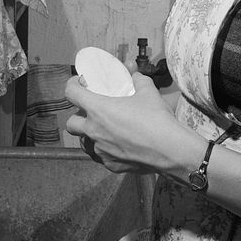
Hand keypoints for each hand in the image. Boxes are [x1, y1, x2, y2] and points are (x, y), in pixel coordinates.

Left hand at [64, 71, 184, 173]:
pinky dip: (108, 150)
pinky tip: (121, 147)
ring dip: (90, 135)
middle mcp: (93, 131)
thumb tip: (136, 75)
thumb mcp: (148, 92)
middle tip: (91, 112)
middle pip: (71, 123)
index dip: (72, 86)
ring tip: (105, 131)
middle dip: (77, 116)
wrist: (170, 150)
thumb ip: (138, 80)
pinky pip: (103, 156)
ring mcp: (101, 150)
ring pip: (85, 143)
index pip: (71, 94)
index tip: (78, 84)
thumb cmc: (156, 118)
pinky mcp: (111, 165)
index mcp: (97, 109)